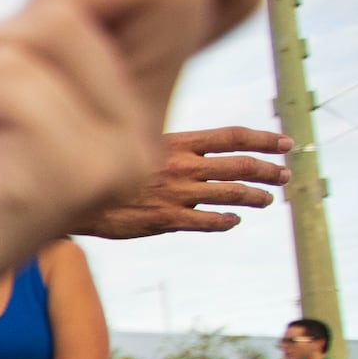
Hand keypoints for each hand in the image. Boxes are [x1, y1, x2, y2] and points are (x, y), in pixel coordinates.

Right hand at [80, 125, 290, 237]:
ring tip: (268, 199)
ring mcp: (176, 194)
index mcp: (176, 143)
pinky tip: (234, 220)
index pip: (233, 136)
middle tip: (285, 174)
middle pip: (241, 165)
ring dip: (255, 197)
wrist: (71, 192)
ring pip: (231, 194)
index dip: (264, 139)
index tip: (286, 143)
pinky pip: (208, 221)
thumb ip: (171, 152)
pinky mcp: (166, 219)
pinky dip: (226, 220)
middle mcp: (183, 166)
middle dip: (269, 170)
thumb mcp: (139, 146)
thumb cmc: (104, 168)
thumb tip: (197, 156)